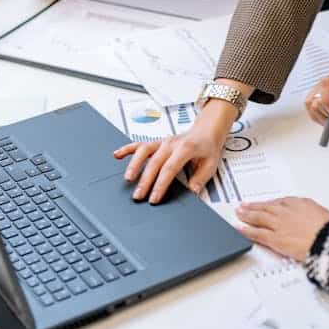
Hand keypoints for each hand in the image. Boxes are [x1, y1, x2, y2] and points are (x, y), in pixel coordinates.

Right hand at [112, 99, 236, 203]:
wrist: (206, 131)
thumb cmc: (207, 147)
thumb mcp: (210, 164)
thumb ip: (200, 178)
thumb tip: (192, 191)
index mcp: (185, 148)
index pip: (169, 168)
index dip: (160, 184)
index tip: (154, 197)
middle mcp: (171, 143)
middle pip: (154, 163)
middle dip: (145, 181)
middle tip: (138, 196)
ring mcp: (163, 142)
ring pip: (144, 151)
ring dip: (134, 165)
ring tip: (128, 179)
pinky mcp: (157, 142)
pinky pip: (140, 144)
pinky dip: (128, 148)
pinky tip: (117, 154)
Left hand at [236, 197, 328, 260]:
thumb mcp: (324, 214)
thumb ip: (312, 215)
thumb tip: (312, 219)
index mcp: (299, 203)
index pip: (280, 202)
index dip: (269, 204)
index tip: (265, 204)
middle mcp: (286, 211)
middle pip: (266, 207)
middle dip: (254, 206)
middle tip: (244, 205)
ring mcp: (278, 224)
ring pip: (258, 218)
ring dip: (246, 215)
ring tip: (239, 213)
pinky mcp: (274, 238)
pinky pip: (256, 233)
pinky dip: (246, 231)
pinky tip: (239, 229)